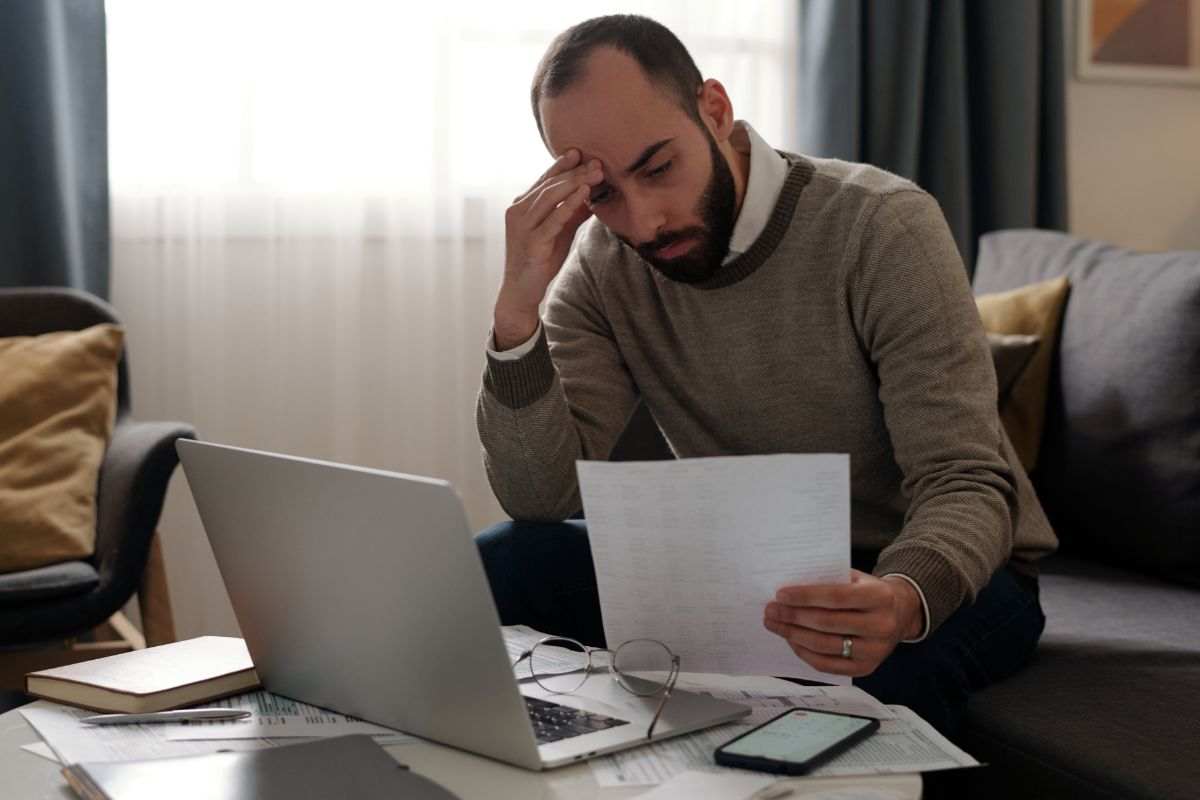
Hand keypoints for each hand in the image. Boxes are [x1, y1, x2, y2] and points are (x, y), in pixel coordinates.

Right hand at [494, 149, 603, 348]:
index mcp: (523, 206)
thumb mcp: (560, 232)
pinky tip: (585, 194)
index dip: (562, 165)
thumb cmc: (540, 260)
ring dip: (575, 183)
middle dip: (575, 172)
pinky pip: (553, 219)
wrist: (522, 291)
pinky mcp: (532, 242)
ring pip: (550, 197)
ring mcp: (523, 226)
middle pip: (550, 185)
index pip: (545, 180)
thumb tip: (593, 194)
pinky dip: (569, 204)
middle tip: (597, 162)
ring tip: (596, 173)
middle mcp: (518, 211)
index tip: (580, 152)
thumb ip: (573, 213)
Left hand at [762, 570, 922, 677]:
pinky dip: (804, 653)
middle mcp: (881, 626)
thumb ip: (829, 580)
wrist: (899, 613)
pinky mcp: (866, 668)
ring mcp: (875, 651)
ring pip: (824, 646)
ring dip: (793, 635)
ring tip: (775, 624)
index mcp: (880, 597)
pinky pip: (828, 665)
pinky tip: (791, 640)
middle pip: (827, 623)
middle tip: (771, 610)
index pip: (836, 597)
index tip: (780, 594)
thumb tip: (790, 589)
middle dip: (793, 616)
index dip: (806, 596)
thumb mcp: (856, 578)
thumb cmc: (868, 591)